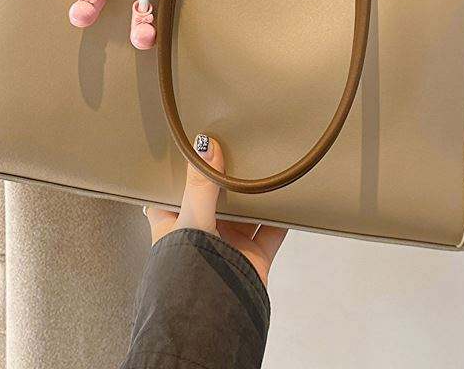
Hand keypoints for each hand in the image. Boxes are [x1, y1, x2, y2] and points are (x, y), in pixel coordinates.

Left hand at [144, 135, 286, 285]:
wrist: (211, 321)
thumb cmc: (186, 275)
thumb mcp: (190, 220)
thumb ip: (201, 185)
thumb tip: (205, 146)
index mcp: (173, 224)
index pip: (175, 189)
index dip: (185, 169)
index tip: (197, 143)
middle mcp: (200, 233)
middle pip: (216, 197)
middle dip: (227, 177)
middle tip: (238, 145)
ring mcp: (228, 245)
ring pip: (246, 211)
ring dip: (256, 193)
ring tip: (266, 163)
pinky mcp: (253, 257)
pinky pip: (272, 230)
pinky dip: (282, 215)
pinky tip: (290, 195)